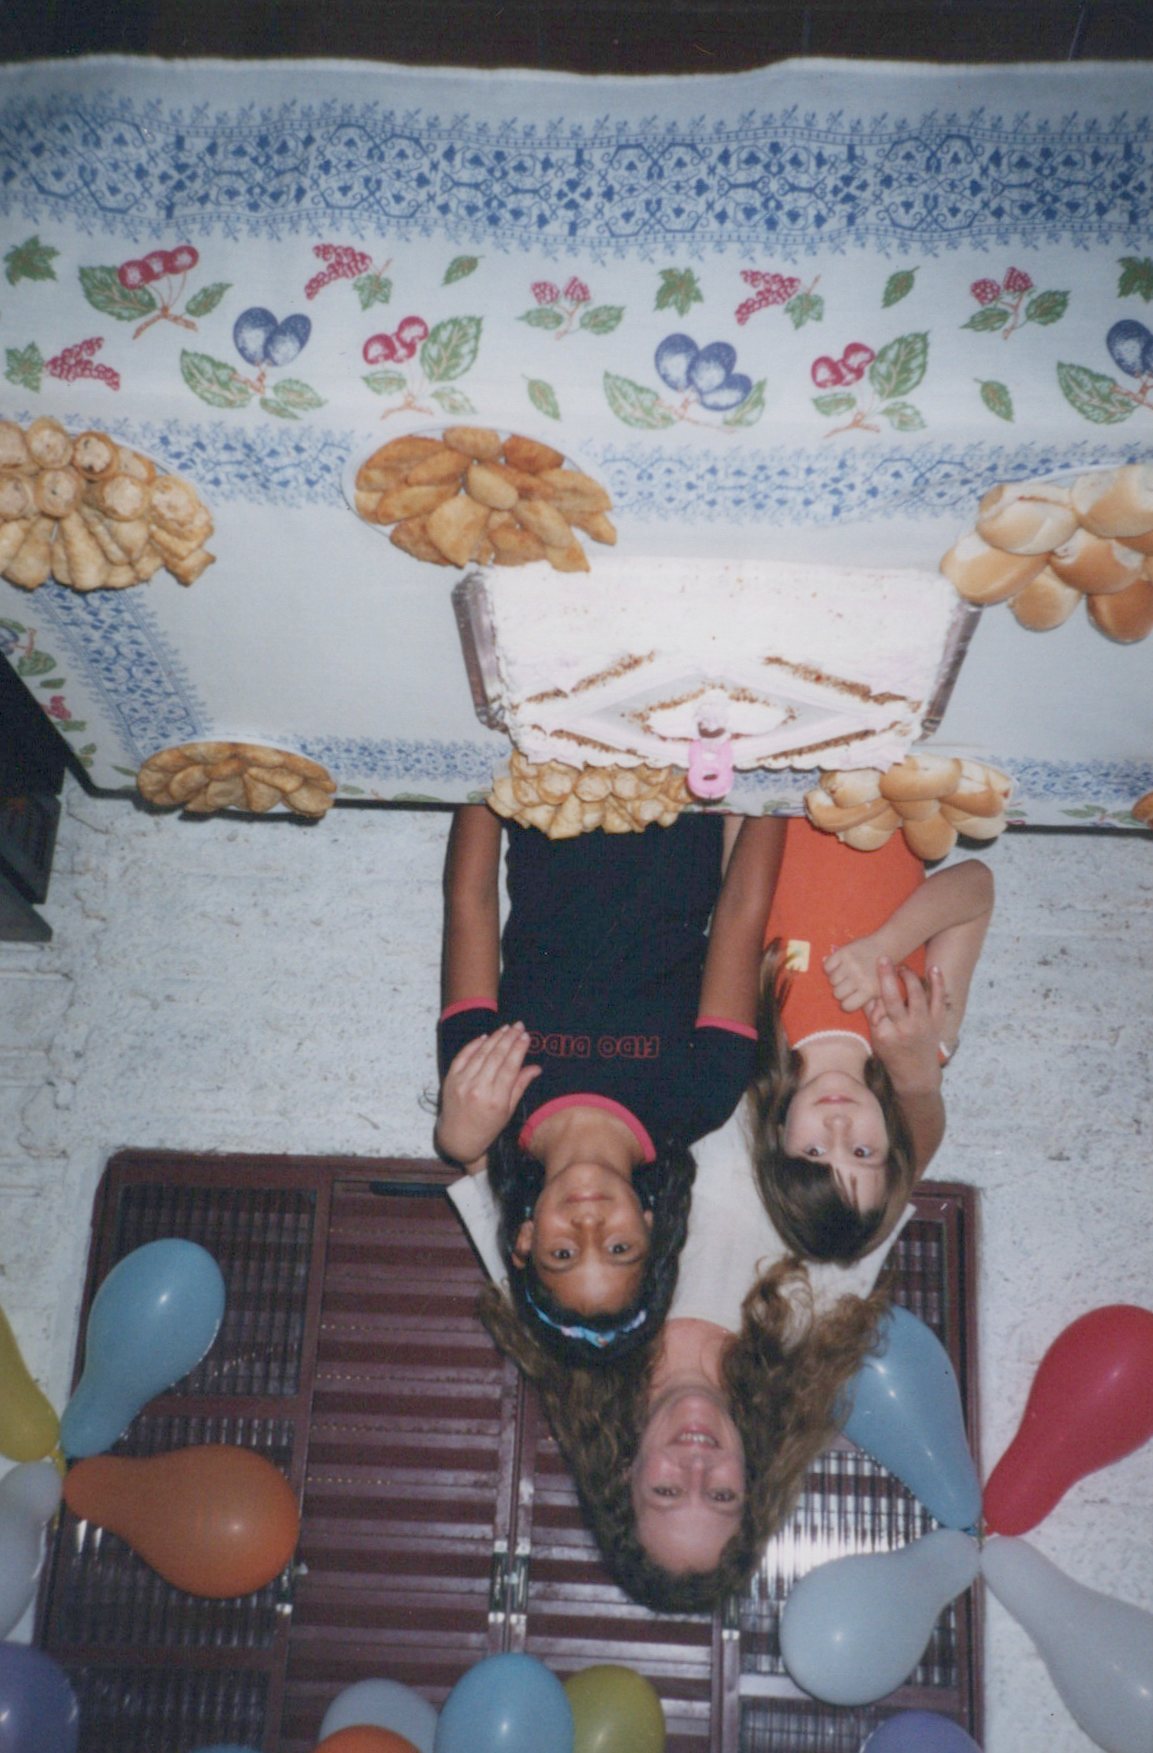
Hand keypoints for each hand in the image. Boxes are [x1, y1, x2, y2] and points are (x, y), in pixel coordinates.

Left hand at [435, 1024, 540, 1167]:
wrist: (458, 1138)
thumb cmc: (487, 1127)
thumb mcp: (508, 1111)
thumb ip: (520, 1086)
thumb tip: (536, 1067)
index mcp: (496, 1099)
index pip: (510, 1067)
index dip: (519, 1049)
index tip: (526, 1036)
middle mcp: (478, 1089)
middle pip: (496, 1056)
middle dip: (509, 1038)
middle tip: (519, 1026)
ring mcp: (462, 1082)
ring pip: (481, 1053)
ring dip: (494, 1038)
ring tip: (506, 1028)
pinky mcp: (450, 1079)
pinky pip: (463, 1056)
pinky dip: (474, 1045)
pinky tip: (486, 1037)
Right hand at [823, 934, 885, 1011]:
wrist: (885, 946)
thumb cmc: (883, 972)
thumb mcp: (884, 992)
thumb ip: (879, 1009)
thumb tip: (874, 1023)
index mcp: (868, 990)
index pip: (846, 1006)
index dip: (847, 1003)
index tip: (851, 997)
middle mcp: (858, 978)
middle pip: (837, 994)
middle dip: (841, 991)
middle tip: (849, 984)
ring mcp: (849, 965)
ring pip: (831, 980)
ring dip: (836, 978)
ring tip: (845, 974)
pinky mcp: (842, 953)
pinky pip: (827, 966)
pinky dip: (830, 967)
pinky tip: (839, 966)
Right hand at [865, 959, 948, 1095]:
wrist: (917, 1072)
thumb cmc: (892, 1054)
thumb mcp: (876, 1038)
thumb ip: (871, 1014)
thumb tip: (862, 991)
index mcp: (886, 1033)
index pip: (876, 1006)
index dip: (873, 990)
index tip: (869, 972)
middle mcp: (905, 1028)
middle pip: (894, 998)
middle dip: (887, 976)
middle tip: (883, 959)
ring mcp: (923, 1024)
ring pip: (917, 995)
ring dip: (909, 977)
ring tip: (901, 967)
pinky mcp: (937, 1021)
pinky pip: (939, 999)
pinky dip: (938, 983)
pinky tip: (933, 968)